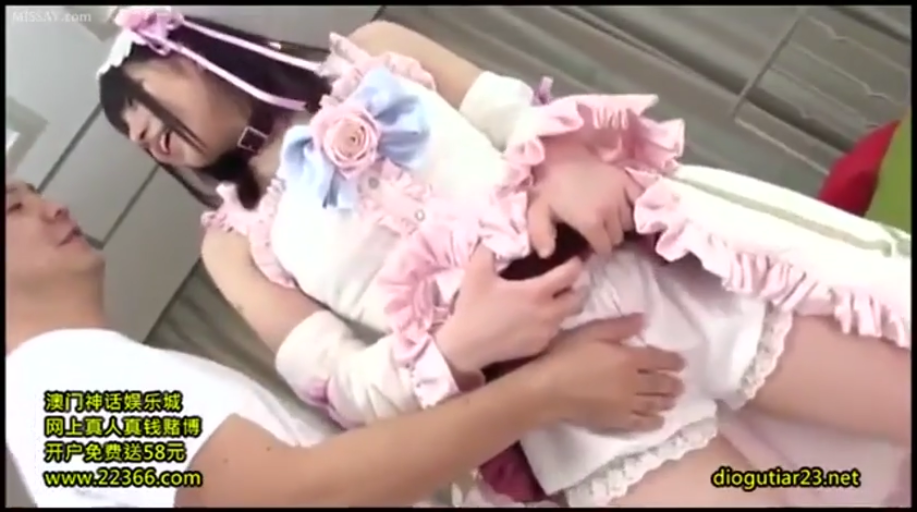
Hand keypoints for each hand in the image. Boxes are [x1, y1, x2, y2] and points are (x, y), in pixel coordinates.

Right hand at [436, 246, 585, 373]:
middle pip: (579, 298)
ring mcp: (546, 333)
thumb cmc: (472, 308)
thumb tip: (499, 235)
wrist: (465, 348)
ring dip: (566, 305)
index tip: (574, 258)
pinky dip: (553, 321)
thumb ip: (490, 249)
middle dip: (578, 287)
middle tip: (568, 279)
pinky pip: (555, 330)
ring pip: (569, 316)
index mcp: (536, 292)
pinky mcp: (539, 346)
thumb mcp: (476, 272)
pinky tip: (538, 316)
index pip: (570, 275)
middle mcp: (548, 313)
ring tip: (555, 297)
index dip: (575, 264)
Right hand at [527, 315, 684, 431]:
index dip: (672, 361)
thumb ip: (619, 326)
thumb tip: (644, 319)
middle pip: (660, 383)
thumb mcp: (591, 332)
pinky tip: (658, 421)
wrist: (549, 389)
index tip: (682, 363)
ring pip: (655, 403)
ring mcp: (627, 404)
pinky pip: (642, 423)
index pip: (658, 359)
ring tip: (673, 400)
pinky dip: (653, 421)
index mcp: (629, 358)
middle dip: (673, 383)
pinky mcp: (617, 420)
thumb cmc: (567, 355)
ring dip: (667, 401)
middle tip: (680, 384)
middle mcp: (634, 382)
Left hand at [528, 138, 642, 256]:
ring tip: (609, 218)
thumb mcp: (537, 212)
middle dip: (608, 236)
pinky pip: (639, 202)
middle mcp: (609, 211)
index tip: (591, 242)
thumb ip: (540, 236)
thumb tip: (548, 255)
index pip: (604, 247)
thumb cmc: (549, 187)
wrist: (561, 156)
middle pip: (617, 236)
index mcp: (590, 222)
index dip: (597, 248)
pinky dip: (634, 207)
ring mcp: (620, 195)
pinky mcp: (626, 181)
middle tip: (599, 229)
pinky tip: (624, 208)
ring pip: (629, 222)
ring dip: (620, 223)